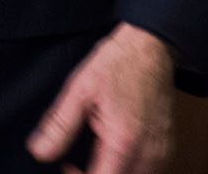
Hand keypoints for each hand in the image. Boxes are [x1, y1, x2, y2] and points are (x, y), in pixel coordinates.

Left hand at [27, 23, 174, 172]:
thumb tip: (40, 151)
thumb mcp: (80, 90)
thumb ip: (59, 126)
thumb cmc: (118, 64)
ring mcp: (161, 153)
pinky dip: (130, 172)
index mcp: (123, 141)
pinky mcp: (167, 149)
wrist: (151, 47)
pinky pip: (149, 173)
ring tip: (96, 158)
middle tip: (77, 165)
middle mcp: (148, 153)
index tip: (67, 167)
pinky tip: (115, 157)